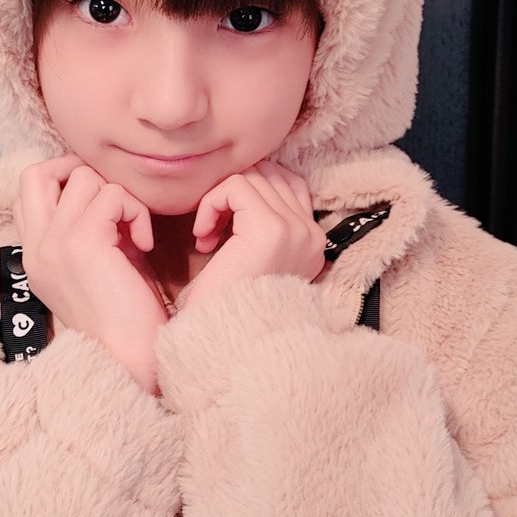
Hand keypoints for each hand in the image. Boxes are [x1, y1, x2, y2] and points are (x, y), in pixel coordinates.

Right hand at [13, 154, 168, 392]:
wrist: (130, 359)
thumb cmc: (124, 316)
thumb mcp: (93, 266)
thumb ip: (86, 228)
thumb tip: (103, 190)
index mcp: (33, 255)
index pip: (28, 193)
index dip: (65, 185)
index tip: (100, 208)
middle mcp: (35, 247)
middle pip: (37, 172)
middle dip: (78, 171)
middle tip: (109, 199)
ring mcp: (53, 244)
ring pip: (84, 177)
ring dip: (118, 196)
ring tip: (132, 232)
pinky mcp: (81, 242)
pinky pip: (112, 195)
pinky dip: (136, 211)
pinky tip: (144, 244)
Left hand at [184, 160, 324, 309]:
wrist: (221, 340)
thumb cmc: (227, 303)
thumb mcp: (254, 258)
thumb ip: (262, 222)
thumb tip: (247, 180)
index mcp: (312, 243)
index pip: (289, 184)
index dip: (251, 193)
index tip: (226, 226)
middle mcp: (311, 235)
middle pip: (270, 175)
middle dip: (234, 193)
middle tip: (212, 230)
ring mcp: (294, 230)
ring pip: (251, 177)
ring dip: (218, 201)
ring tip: (206, 237)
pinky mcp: (270, 228)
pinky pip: (235, 186)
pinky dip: (211, 204)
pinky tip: (203, 239)